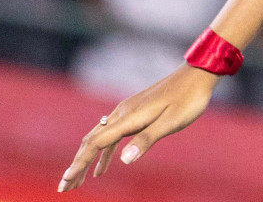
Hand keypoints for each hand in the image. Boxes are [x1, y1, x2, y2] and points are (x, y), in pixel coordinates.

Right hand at [57, 63, 218, 191]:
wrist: (197, 75)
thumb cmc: (188, 99)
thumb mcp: (171, 122)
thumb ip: (147, 139)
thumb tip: (124, 160)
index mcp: (129, 117)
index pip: (96, 143)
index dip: (79, 163)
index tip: (65, 180)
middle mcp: (122, 112)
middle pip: (91, 141)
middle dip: (77, 165)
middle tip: (64, 187)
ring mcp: (127, 111)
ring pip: (99, 138)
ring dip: (87, 160)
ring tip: (78, 182)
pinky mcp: (135, 111)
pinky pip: (112, 135)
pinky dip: (104, 153)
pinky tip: (103, 168)